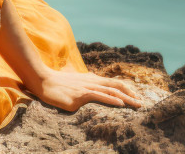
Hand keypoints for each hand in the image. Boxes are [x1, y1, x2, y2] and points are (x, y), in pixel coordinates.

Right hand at [28, 68, 143, 111]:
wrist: (43, 81)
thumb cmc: (57, 83)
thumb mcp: (74, 83)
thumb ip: (83, 85)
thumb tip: (88, 92)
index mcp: (91, 79)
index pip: (113, 83)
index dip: (126, 89)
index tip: (136, 97)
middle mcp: (91, 81)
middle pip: (116, 86)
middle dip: (131, 95)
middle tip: (142, 103)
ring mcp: (86, 87)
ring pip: (111, 91)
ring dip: (126, 98)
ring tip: (137, 105)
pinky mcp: (80, 95)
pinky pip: (99, 96)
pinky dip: (111, 99)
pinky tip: (120, 103)